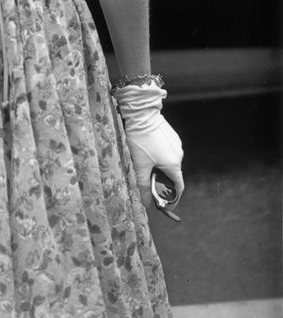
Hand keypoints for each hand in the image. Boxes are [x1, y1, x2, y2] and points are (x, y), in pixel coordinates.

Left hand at [115, 82, 183, 209]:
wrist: (142, 114)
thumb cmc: (140, 140)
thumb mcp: (140, 165)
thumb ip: (144, 186)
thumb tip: (147, 204)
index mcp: (173, 164)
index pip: (178, 187)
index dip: (173, 197)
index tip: (166, 203)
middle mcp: (179, 155)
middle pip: (173, 174)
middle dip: (162, 180)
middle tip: (149, 179)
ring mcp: (177, 144)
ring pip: (170, 161)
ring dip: (160, 165)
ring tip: (146, 160)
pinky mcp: (172, 136)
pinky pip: (168, 150)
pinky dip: (160, 154)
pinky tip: (149, 148)